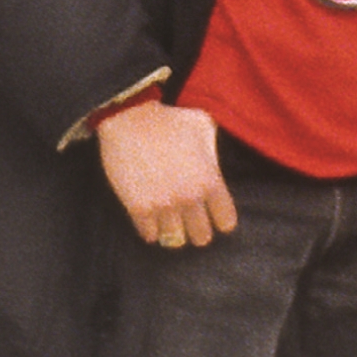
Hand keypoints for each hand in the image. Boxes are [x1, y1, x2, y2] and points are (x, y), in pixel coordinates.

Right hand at [98, 101, 236, 249]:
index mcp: (211, 180)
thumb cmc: (170, 118)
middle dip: (197, 231)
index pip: (226, 221)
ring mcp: (163, 205)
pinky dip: (150, 230)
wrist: (130, 116)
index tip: (214, 217)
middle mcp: (190, 197)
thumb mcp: (204, 128)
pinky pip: (149, 234)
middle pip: (201, 237)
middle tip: (190, 223)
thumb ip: (213, 152)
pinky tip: (150, 220)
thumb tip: (214, 162)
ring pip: (175, 240)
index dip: (220, 220)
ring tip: (170, 224)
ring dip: (173, 232)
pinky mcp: (138, 207)